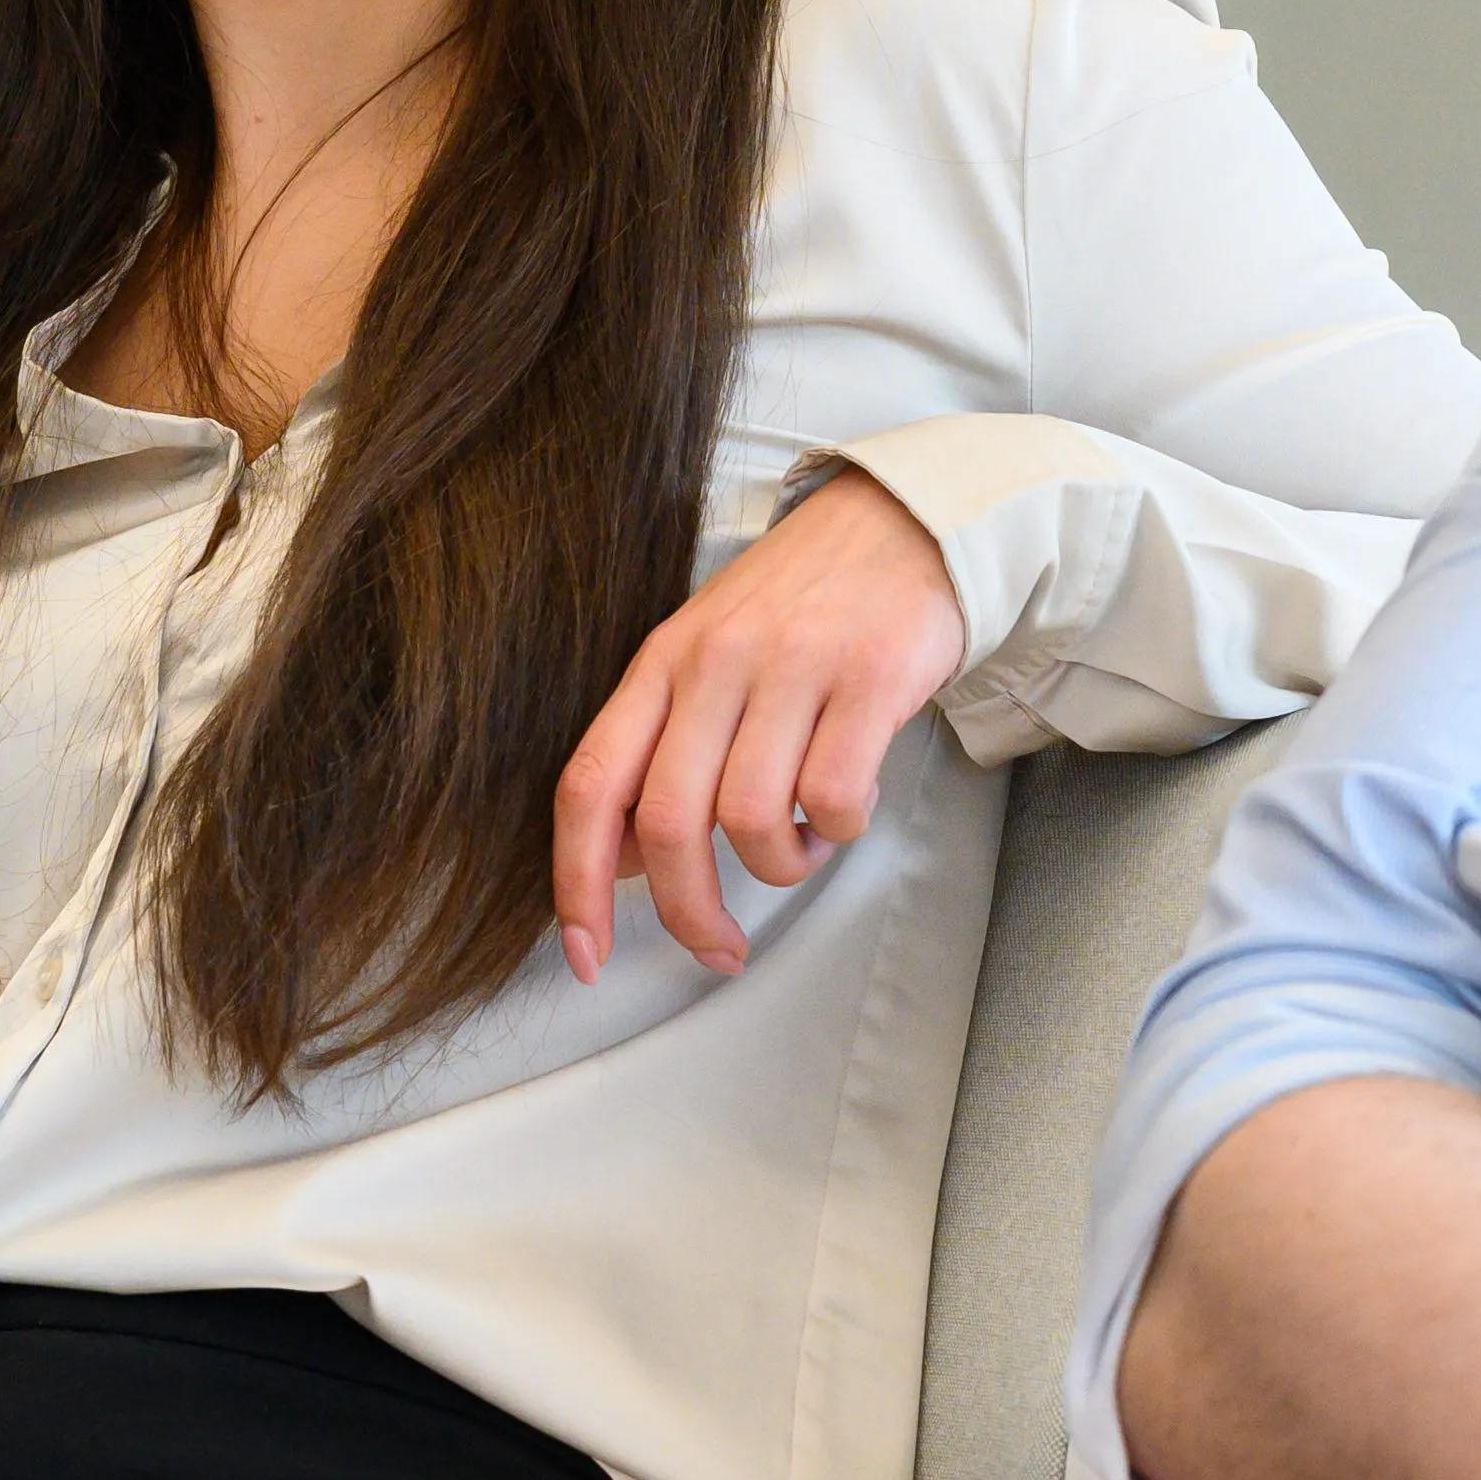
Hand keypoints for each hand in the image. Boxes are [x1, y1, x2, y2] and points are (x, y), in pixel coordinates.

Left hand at [547, 470, 966, 980]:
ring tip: (803, 841)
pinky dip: (839, 830)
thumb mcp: (707, 658)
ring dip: (779, 864)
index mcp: (660, 663)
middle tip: (720, 947)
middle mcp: (713, 663)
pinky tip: (849, 805)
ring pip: (752, 820)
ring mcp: (792, 667)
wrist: (905, 523)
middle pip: (671, 824)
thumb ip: (661, 748)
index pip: (591, 784)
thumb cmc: (802, 606)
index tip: (585, 956)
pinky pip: (833, 798)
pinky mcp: (868, 677)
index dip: (575, 884)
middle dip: (689, 912)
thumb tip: (619, 861)